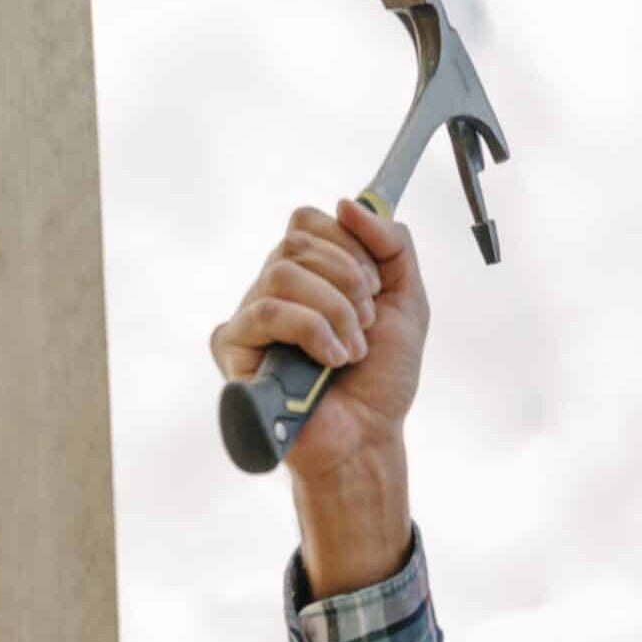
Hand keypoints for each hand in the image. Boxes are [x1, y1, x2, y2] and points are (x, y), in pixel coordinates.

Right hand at [209, 198, 430, 480]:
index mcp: (308, 274)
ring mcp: (250, 316)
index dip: (348, 244)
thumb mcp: (408, 300)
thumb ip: (393, 245)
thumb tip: (349, 204)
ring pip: (282, 273)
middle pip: (296, 241)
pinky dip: (312, 331)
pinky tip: (331, 361)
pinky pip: (266, 312)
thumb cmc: (383, 378)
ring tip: (352, 351)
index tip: (375, 285)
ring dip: (335, 310)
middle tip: (368, 321)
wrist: (369, 437)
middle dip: (348, 279)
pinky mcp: (233, 347)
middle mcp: (273, 288)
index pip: (307, 221)